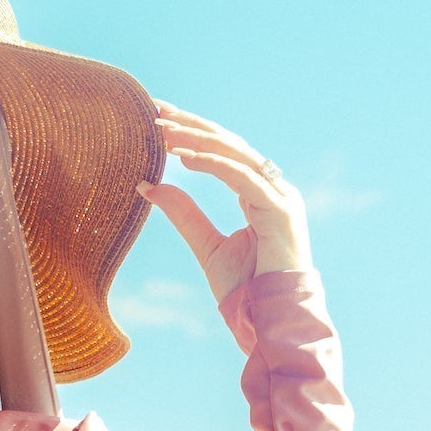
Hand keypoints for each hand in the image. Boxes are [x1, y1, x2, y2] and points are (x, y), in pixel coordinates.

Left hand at [136, 101, 312, 304]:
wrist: (271, 321)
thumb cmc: (246, 290)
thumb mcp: (206, 245)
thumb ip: (183, 214)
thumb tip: (148, 185)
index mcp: (260, 195)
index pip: (224, 152)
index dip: (193, 133)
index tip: (159, 118)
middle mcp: (274, 190)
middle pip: (230, 144)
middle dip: (192, 124)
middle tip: (156, 108)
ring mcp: (281, 198)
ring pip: (236, 154)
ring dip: (197, 139)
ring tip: (163, 130)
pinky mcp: (281, 210)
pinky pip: (243, 177)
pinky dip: (213, 163)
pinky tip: (184, 155)